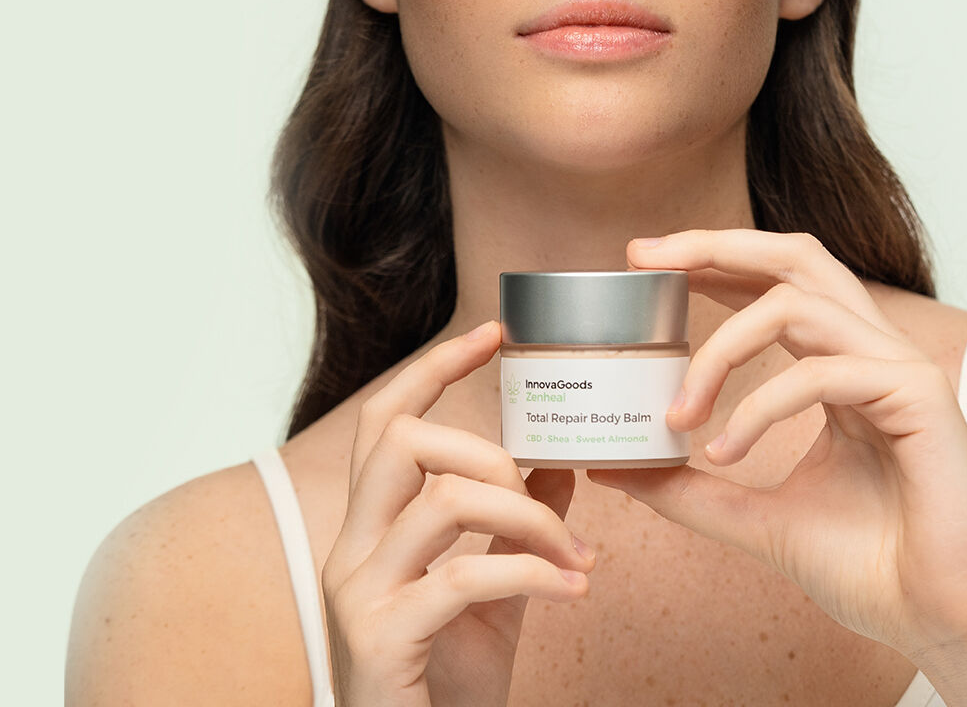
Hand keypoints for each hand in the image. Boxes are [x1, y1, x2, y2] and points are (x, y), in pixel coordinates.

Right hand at [321, 321, 594, 706]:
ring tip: (575, 553)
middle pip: (399, 440)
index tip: (493, 332)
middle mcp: (352, 549)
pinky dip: (534, 573)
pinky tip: (576, 588)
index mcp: (373, 528)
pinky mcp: (383, 639)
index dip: (435, 367)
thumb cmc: (447, 681)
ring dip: (526, 514)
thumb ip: (517, 525)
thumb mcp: (492, 590)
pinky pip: (465, 576)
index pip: (387, 421)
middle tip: (537, 481)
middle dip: (483, 445)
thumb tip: (557, 459)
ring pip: (440, 501)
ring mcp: (359, 593)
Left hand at [590, 229, 966, 665]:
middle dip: (713, 245)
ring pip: (794, 304)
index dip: (713, 262)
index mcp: (841, 364)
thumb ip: (690, 488)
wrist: (946, 625)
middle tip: (643, 256)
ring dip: (720, 350)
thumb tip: (614, 467)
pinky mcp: (919, 394)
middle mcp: (871, 351)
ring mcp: (899, 366)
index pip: (775, 284)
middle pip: (795, 256)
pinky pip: (820, 373)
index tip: (643, 264)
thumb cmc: (869, 567)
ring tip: (678, 413)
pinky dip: (760, 408)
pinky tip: (726, 452)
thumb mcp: (755, 516)